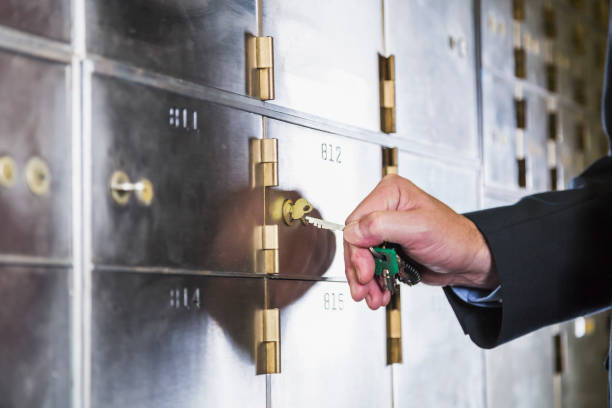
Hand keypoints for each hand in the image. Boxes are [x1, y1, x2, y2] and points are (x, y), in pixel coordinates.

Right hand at [343, 174, 497, 309]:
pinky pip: (370, 265)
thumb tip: (353, 231)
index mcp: (390, 193)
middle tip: (365, 288)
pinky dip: (373, 282)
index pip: (356, 221)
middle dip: (359, 269)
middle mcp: (385, 208)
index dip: (357, 250)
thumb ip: (382, 225)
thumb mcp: (419, 228)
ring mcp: (385, 229)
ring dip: (365, 281)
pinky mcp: (388, 247)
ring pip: (360, 257)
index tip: (365, 271)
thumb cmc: (455, 238)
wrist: (469, 260)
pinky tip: (380, 292)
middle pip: (355, 241)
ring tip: (374, 296)